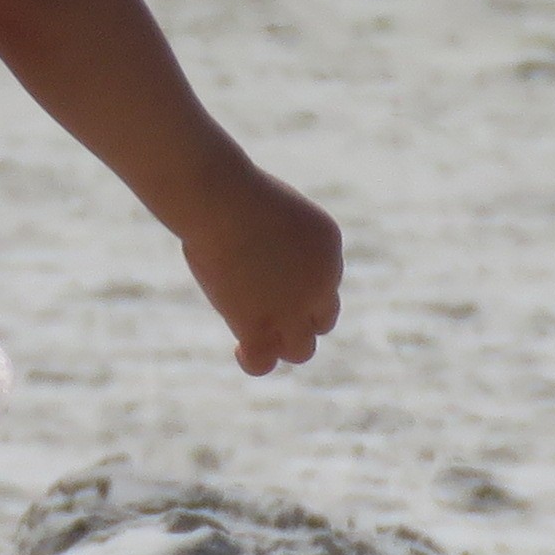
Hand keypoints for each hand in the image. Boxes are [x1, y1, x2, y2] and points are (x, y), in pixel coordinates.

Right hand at [183, 167, 342, 376]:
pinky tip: (240, 349)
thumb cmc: (234, 193)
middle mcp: (321, 283)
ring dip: (282, 344)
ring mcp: (293, 309)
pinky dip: (253, 361)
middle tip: (263, 305)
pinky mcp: (262, 326)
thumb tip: (257, 256)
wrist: (225, 203)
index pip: (324, 281)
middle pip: (323, 319)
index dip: (297, 285)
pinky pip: (264, 362)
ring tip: (255, 332)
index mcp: (329, 246)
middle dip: (298, 318)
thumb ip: (272, 235)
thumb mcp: (266, 206)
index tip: (267, 275)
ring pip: (302, 350)